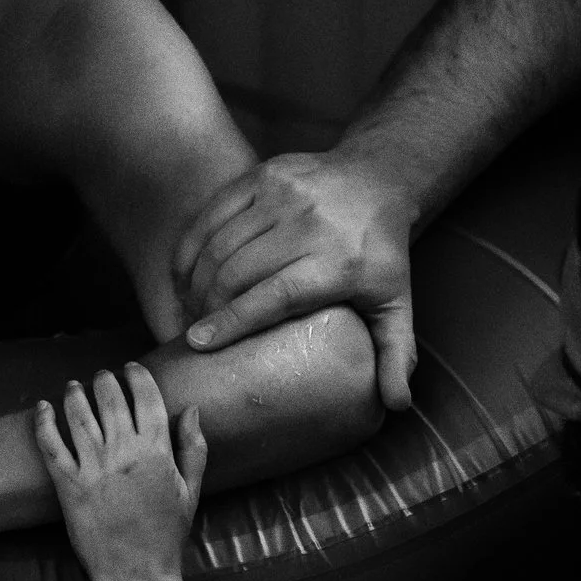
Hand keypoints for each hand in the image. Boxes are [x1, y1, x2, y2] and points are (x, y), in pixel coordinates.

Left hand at [32, 363, 207, 580]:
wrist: (136, 573)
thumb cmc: (166, 534)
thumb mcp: (191, 491)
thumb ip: (193, 448)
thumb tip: (192, 411)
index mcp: (156, 451)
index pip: (145, 397)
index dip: (136, 376)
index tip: (130, 368)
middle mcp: (122, 452)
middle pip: (109, 399)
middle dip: (104, 381)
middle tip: (101, 377)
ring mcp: (92, 467)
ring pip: (78, 416)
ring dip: (74, 395)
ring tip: (73, 387)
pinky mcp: (67, 485)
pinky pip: (50, 445)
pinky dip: (44, 422)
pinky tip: (42, 407)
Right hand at [170, 150, 418, 408]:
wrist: (378, 178)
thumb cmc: (380, 253)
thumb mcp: (396, 304)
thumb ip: (395, 354)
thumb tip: (396, 406)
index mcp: (340, 260)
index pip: (276, 294)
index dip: (234, 320)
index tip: (198, 343)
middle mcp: (310, 223)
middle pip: (238, 271)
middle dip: (208, 305)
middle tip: (196, 332)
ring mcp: (284, 193)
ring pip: (220, 243)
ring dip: (196, 279)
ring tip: (191, 307)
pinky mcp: (263, 174)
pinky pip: (213, 213)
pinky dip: (191, 245)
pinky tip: (183, 273)